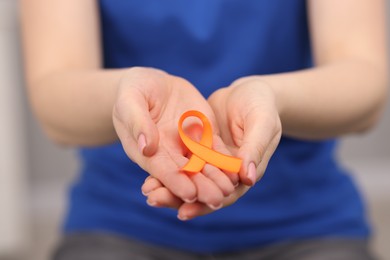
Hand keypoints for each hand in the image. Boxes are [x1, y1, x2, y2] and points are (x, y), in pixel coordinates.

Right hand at [113, 67, 237, 207]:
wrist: (152, 82)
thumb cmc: (133, 91)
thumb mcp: (130, 101)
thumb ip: (137, 122)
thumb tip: (146, 147)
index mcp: (148, 151)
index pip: (162, 170)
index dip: (175, 181)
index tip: (189, 193)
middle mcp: (170, 153)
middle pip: (187, 173)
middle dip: (201, 187)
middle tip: (216, 200)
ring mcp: (188, 144)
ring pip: (204, 164)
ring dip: (217, 177)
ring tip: (230, 189)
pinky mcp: (203, 133)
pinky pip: (215, 148)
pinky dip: (225, 159)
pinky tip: (237, 168)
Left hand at [142, 76, 281, 219]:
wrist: (251, 89)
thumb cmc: (262, 105)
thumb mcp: (262, 123)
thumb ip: (255, 148)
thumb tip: (248, 178)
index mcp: (245, 171)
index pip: (225, 196)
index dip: (204, 205)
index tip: (183, 212)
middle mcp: (227, 171)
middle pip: (202, 189)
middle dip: (177, 197)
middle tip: (153, 200)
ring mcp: (212, 158)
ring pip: (190, 176)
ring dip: (169, 183)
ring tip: (146, 189)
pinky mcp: (200, 145)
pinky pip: (183, 158)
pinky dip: (169, 164)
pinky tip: (150, 165)